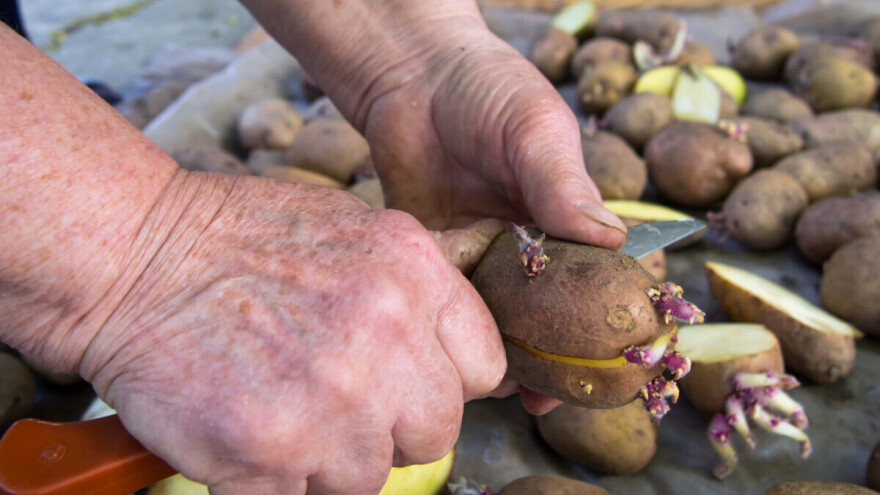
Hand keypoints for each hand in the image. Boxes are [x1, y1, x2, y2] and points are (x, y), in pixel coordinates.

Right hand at [80, 172, 505, 493]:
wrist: (135, 257)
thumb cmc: (237, 240)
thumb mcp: (352, 231)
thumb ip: (413, 293)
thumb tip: (449, 356)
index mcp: (414, 274)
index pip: (483, 369)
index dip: (443, 383)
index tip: (407, 385)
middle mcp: (387, 336)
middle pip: (435, 431)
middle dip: (389, 427)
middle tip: (334, 400)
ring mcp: (332, 399)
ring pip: (368, 477)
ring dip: (327, 459)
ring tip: (281, 410)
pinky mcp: (270, 451)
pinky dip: (275, 482)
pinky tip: (250, 435)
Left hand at [242, 0, 628, 415]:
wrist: (412, 78)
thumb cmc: (488, 90)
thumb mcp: (535, 129)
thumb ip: (562, 183)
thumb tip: (608, 241)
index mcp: (567, 215)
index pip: (603, 275)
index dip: (613, 319)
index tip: (619, 359)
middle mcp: (529, 242)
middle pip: (552, 311)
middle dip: (557, 357)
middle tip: (554, 397)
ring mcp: (483, 252)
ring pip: (501, 316)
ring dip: (506, 353)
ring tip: (509, 393)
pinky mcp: (439, 255)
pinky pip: (450, 301)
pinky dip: (455, 328)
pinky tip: (457, 355)